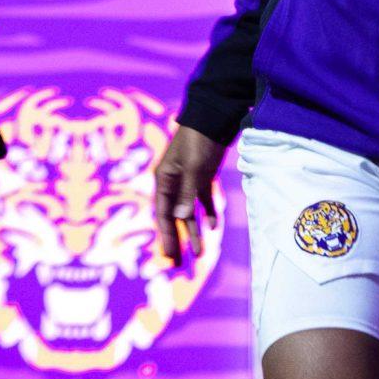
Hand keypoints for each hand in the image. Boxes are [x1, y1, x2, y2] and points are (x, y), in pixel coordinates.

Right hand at [154, 124, 227, 266]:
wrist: (215, 115)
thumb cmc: (200, 140)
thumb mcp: (194, 167)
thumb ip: (188, 193)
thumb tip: (182, 218)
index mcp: (164, 179)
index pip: (163, 213)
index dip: (166, 235)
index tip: (169, 255)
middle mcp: (173, 182)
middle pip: (174, 216)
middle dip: (178, 239)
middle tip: (179, 264)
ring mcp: (188, 179)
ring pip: (188, 211)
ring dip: (194, 230)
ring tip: (200, 252)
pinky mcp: (202, 175)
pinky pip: (202, 199)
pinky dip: (207, 213)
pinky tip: (213, 227)